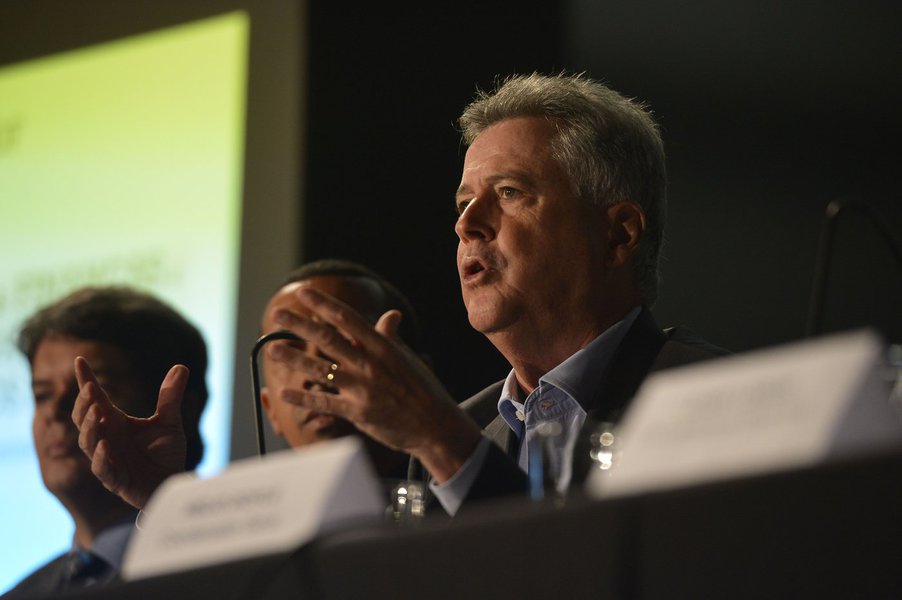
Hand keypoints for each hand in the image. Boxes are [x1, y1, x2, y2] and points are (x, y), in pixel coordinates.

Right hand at [72, 357, 188, 508]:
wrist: (171, 483)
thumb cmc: (165, 453)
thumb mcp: (170, 422)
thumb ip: (170, 397)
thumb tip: (181, 366)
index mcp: (115, 422)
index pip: (96, 399)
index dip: (86, 380)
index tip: (80, 360)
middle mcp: (107, 437)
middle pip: (84, 418)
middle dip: (84, 403)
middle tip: (90, 388)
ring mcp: (108, 458)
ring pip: (88, 442)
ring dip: (89, 427)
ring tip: (97, 411)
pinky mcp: (114, 479)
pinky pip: (101, 468)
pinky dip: (101, 457)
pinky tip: (104, 445)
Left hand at [270, 286, 482, 482]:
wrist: (435, 425)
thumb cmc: (422, 389)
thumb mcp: (407, 358)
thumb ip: (390, 337)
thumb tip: (391, 315)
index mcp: (382, 347)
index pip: (347, 319)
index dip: (324, 304)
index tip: (304, 292)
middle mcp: (369, 364)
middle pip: (328, 340)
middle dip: (300, 325)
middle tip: (278, 313)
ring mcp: (362, 389)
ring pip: (321, 370)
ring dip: (294, 359)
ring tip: (273, 349)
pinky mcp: (358, 412)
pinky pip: (324, 403)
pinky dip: (303, 398)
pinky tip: (284, 393)